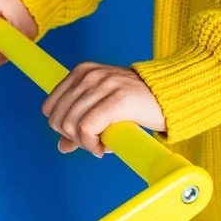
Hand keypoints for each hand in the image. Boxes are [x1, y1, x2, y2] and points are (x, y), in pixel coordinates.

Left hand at [42, 62, 165, 157]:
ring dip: (85, 144)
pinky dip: (93, 146)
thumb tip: (61, 146)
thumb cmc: (137, 104)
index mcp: (81, 72)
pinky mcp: (117, 100)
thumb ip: (80, 124)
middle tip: (94, 144)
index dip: (62, 128)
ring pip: (71, 125)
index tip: (81, 136)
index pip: (50, 108)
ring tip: (103, 146)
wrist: (171, 96)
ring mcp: (103, 85)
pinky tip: (107, 148)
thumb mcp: (102, 109)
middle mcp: (89, 75)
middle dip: (73, 139)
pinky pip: (87, 129)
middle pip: (58, 119)